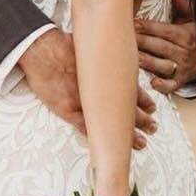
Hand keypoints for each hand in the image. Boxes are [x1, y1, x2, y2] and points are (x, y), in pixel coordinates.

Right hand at [19, 31, 157, 149]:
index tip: (152, 108)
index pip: (131, 92)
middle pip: (126, 109)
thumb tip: (115, 57)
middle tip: (153, 128)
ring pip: (112, 123)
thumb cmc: (64, 46)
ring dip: (128, 134)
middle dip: (141, 120)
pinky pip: (87, 129)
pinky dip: (99, 139)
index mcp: (106, 75)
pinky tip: (110, 148)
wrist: (43, 51)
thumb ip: (105, 56)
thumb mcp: (91, 48)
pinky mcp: (70, 111)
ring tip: (141, 142)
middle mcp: (100, 91)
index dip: (143, 101)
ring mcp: (85, 103)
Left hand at [134, 4, 195, 92]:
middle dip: (141, 41)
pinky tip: (152, 83)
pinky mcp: (180, 82)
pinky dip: (162, 85)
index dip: (146, 26)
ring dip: (146, 61)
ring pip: (161, 64)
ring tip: (131, 57)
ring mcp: (182, 68)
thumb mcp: (192, 20)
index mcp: (186, 35)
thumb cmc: (193, 36)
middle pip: (159, 46)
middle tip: (124, 38)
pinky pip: (171, 85)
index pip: (163, 30)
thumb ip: (184, 7)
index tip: (131, 23)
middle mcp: (184, 52)